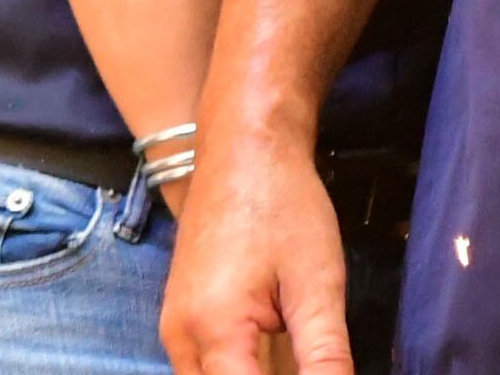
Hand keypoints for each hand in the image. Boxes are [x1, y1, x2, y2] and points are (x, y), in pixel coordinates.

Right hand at [160, 140, 356, 374]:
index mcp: (212, 331)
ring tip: (296, 350)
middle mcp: (180, 338)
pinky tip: (280, 351)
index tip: (318, 371)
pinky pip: (207, 367)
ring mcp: (175, 329)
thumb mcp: (318, 284)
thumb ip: (324, 355)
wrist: (244, 148)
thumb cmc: (281, 202)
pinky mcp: (182, 319)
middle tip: (311, 361)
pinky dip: (242, 369)